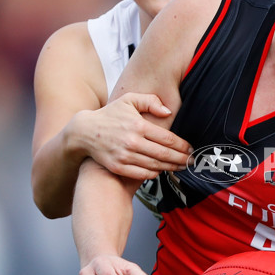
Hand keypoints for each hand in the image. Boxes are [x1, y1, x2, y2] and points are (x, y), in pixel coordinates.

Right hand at [77, 93, 192, 180]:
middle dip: (181, 159)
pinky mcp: (118, 167)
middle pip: (164, 154)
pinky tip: (161, 170)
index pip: (167, 138)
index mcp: (138, 125)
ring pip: (155, 165)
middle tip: (191, 161)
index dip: (182, 146)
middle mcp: (132, 142)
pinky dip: (154, 174)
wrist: (84, 132)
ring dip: (171, 168)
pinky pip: (142, 174)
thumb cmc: (109, 115)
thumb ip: (150, 101)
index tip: (190, 149)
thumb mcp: (128, 100)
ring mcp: (124, 156)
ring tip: (180, 167)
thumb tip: (168, 112)